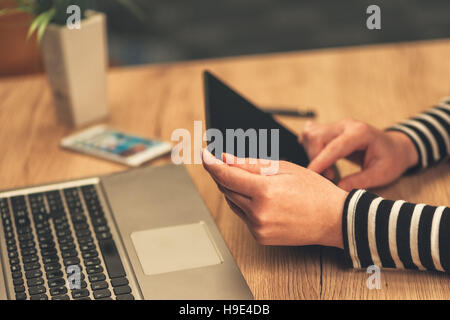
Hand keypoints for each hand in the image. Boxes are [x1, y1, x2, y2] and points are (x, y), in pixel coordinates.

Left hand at [202, 149, 347, 247]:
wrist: (333, 220)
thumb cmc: (314, 191)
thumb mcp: (285, 169)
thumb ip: (251, 165)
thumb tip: (225, 159)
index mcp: (265, 191)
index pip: (226, 175)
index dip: (211, 164)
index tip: (205, 155)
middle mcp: (259, 212)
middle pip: (226, 189)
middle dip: (223, 174)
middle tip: (228, 163)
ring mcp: (258, 227)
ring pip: (232, 202)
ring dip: (234, 189)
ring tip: (254, 181)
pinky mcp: (260, 237)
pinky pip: (243, 216)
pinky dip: (244, 204)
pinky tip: (260, 198)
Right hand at [300, 119, 418, 190]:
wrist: (395, 148)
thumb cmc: (391, 160)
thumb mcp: (381, 174)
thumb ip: (360, 181)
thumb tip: (337, 188)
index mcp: (360, 132)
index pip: (333, 146)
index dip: (320, 161)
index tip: (312, 175)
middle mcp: (346, 125)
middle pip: (317, 137)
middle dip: (315, 158)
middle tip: (329, 175)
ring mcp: (337, 125)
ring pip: (311, 134)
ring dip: (311, 153)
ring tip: (326, 168)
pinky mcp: (331, 129)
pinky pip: (311, 134)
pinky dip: (309, 147)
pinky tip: (319, 158)